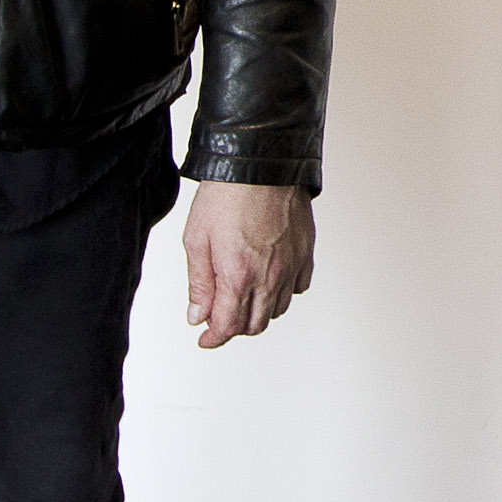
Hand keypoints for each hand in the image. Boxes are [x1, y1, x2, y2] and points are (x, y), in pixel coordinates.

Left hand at [181, 179, 313, 346]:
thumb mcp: (196, 239)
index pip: (228, 327)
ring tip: (242, 295)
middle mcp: (269, 277)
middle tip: (219, 315)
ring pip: (277, 309)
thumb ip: (198, 284)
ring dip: (258, 311)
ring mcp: (291, 265)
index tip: (205, 338)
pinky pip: (299, 287)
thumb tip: (196, 316)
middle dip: (234, 327)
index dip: (213, 338)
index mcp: (238, 276)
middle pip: (254, 325)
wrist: (261, 162)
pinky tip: (270, 279)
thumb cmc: (226, 195)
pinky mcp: (305, 251)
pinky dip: (284, 292)